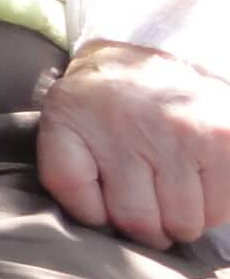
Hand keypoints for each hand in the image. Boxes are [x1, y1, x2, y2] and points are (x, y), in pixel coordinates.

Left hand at [38, 39, 229, 248]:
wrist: (151, 49)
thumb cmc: (105, 103)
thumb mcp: (64, 119)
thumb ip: (66, 172)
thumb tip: (99, 229)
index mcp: (72, 118)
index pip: (72, 191)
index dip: (91, 211)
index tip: (102, 201)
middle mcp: (124, 125)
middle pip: (136, 222)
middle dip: (143, 227)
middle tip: (146, 203)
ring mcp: (176, 133)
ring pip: (182, 225)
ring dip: (178, 221)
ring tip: (170, 190)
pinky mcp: (221, 139)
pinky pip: (218, 211)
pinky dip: (210, 209)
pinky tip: (196, 182)